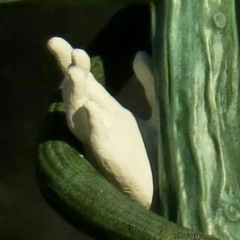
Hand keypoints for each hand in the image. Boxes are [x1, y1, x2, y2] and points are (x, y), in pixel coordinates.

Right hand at [47, 37, 154, 207]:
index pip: (87, 84)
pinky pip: (99, 146)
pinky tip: (94, 111)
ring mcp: (105, 147)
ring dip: (75, 96)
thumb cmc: (168, 160)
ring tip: (74, 72)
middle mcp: (102, 130)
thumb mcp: (162, 113)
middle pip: (76, 97)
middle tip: (67, 50)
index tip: (58, 41)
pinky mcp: (114, 166)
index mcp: (112, 116)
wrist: (181, 198)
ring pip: (79, 120)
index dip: (71, 63)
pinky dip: (95, 128)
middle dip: (68, 73)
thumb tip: (139, 53)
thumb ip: (151, 85)